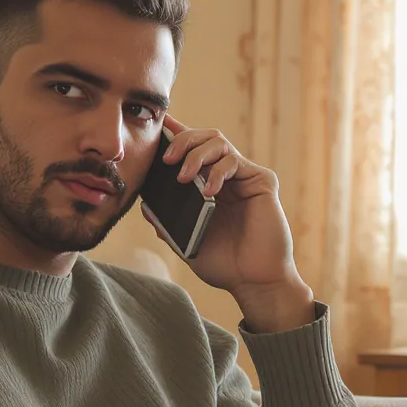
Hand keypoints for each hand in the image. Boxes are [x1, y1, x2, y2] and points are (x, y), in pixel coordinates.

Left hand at [141, 115, 313, 331]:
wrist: (253, 282)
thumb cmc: (224, 265)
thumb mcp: (186, 242)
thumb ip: (167, 224)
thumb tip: (144, 206)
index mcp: (208, 187)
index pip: (191, 152)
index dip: (177, 134)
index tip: (159, 125)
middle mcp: (227, 177)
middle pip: (204, 138)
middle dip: (183, 141)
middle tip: (167, 159)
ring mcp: (244, 177)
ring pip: (218, 142)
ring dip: (196, 153)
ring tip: (184, 177)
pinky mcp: (262, 181)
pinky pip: (235, 161)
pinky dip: (217, 172)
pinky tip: (208, 191)